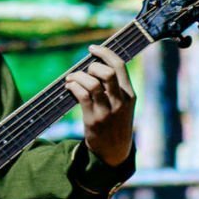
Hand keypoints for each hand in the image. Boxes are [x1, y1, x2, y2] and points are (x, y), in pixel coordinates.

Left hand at [67, 44, 135, 166]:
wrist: (114, 150)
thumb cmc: (115, 122)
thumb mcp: (123, 104)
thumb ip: (114, 87)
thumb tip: (94, 65)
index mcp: (129, 94)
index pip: (120, 66)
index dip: (105, 53)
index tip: (92, 48)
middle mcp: (120, 101)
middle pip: (107, 72)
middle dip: (91, 66)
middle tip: (84, 70)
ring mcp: (107, 111)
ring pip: (91, 83)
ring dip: (77, 77)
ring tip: (71, 79)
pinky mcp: (94, 119)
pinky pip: (81, 96)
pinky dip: (73, 87)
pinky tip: (69, 87)